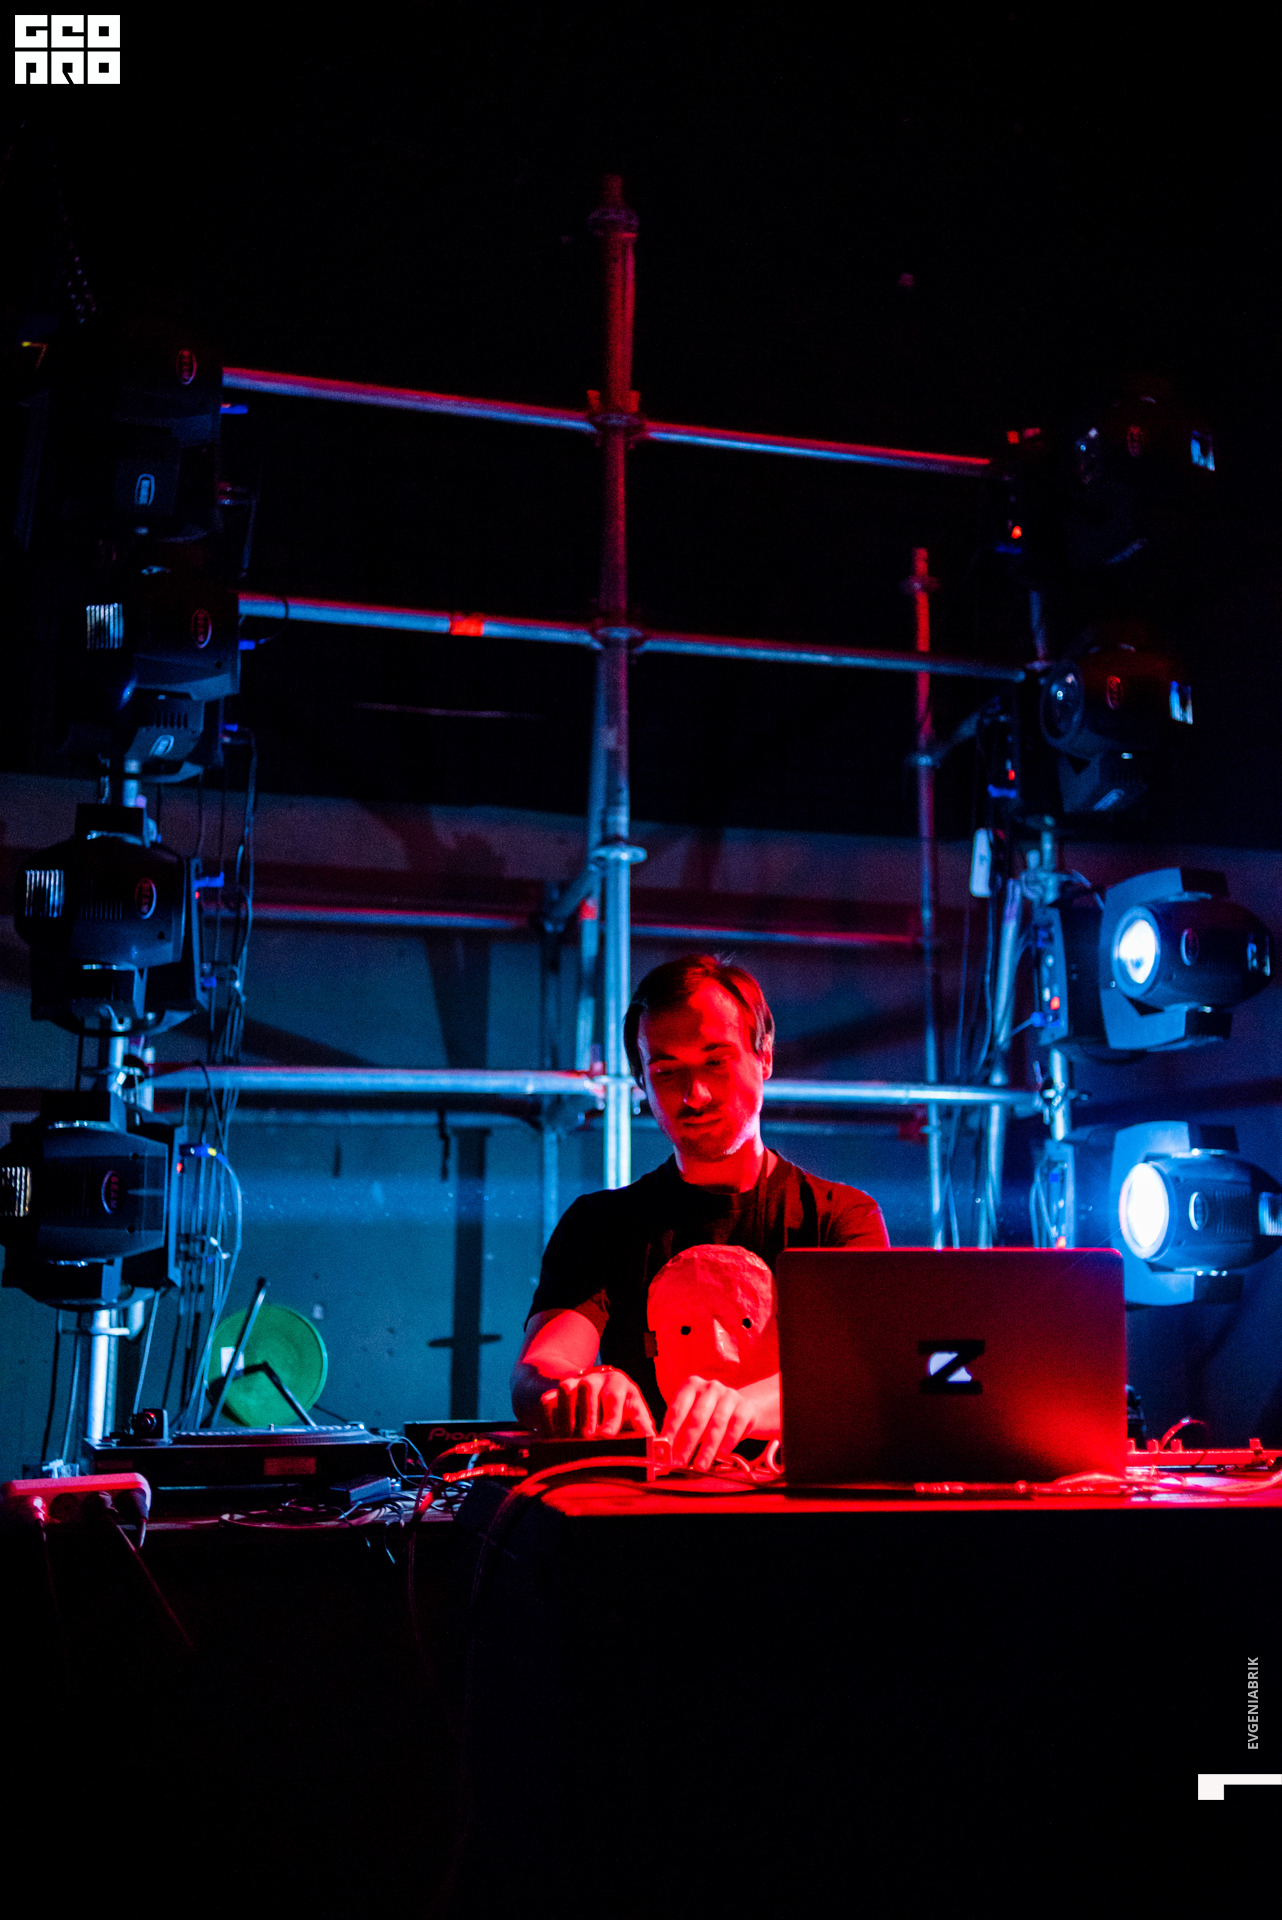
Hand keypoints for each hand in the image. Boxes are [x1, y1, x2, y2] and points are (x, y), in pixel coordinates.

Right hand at [540, 1367, 656, 1438]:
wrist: (593, 1394)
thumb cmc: (621, 1413)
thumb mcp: (636, 1418)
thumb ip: (646, 1434)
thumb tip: (662, 1455)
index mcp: (619, 1384)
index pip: (615, 1396)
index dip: (611, 1416)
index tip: (606, 1436)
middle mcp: (595, 1379)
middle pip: (588, 1388)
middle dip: (587, 1414)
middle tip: (587, 1438)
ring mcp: (572, 1384)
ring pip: (565, 1390)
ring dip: (566, 1417)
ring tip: (568, 1441)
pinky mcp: (553, 1393)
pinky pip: (546, 1402)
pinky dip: (548, 1421)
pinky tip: (553, 1440)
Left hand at [661, 1375, 758, 1471]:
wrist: (740, 1409)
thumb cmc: (707, 1415)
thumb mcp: (690, 1417)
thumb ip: (678, 1432)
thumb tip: (663, 1454)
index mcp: (691, 1385)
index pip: (677, 1410)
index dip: (670, 1432)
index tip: (664, 1451)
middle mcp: (710, 1387)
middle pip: (696, 1418)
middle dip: (686, 1444)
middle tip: (679, 1463)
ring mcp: (729, 1395)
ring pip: (717, 1424)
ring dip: (707, 1448)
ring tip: (700, 1466)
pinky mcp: (746, 1407)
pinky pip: (736, 1426)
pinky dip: (728, 1442)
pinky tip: (721, 1455)